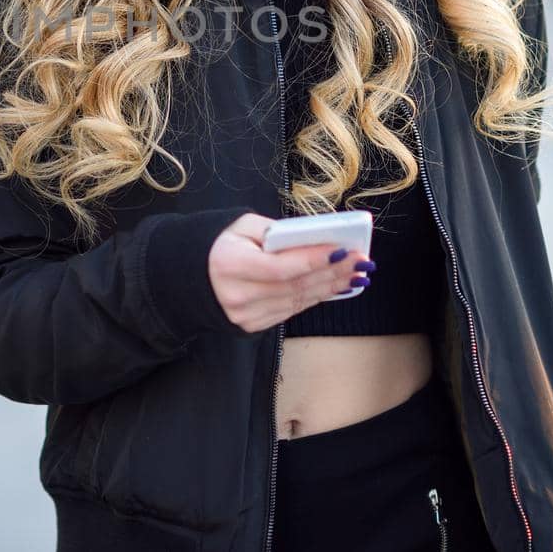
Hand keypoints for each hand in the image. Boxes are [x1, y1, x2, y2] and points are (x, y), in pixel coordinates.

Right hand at [207, 213, 374, 333]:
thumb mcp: (240, 226)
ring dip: (330, 288)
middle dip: (332, 272)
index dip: (315, 260)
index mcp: (230, 265)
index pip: (282, 267)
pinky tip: (333, 288)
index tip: (344, 250)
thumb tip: (311, 238)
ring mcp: (245, 316)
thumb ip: (273, 230)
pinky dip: (314, 298)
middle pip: (295, 286)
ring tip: (355, 274)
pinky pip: (290, 311)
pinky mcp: (252, 325)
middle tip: (360, 262)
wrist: (192, 277)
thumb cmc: (220, 244)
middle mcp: (238, 295)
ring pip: (297, 301)